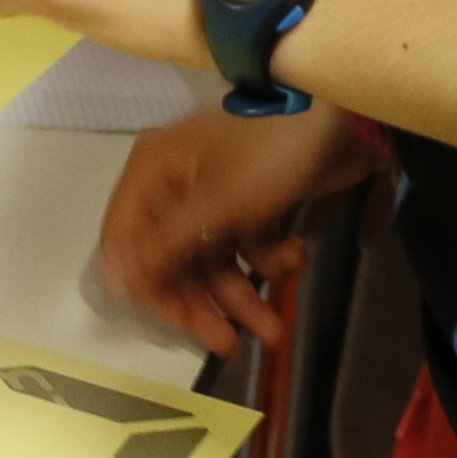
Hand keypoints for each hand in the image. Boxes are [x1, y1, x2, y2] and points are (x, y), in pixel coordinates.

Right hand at [97, 108, 363, 357]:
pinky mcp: (255, 199)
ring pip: (217, 259)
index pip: (127, 242)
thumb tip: (114, 282)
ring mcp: (218, 192)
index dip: (146, 287)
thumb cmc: (269, 152)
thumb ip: (163, 247)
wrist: (343, 113)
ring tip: (277, 330)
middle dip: (206, 303)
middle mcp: (178, 184)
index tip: (174, 326)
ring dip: (246, 294)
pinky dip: (272, 258)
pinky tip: (297, 256)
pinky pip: (249, 243)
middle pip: (175, 260)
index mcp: (154, 173)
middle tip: (229, 345)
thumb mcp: (216, 204)